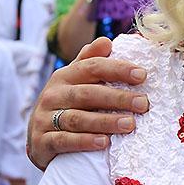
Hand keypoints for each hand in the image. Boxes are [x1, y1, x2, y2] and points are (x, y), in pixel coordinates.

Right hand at [26, 37, 148, 169]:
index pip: (93, 67)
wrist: (39, 140)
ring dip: (105, 121)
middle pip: (88, 94)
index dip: (118, 69)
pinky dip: (85, 141)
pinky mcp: (42, 142)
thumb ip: (90, 62)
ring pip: (78, 118)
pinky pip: (64, 141)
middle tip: (143, 104)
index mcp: (65, 76)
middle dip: (118, 98)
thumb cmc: (67, 106)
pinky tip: (104, 143)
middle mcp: (53, 94)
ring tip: (130, 124)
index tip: (142, 75)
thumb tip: (106, 41)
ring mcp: (45, 118)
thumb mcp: (76, 82)